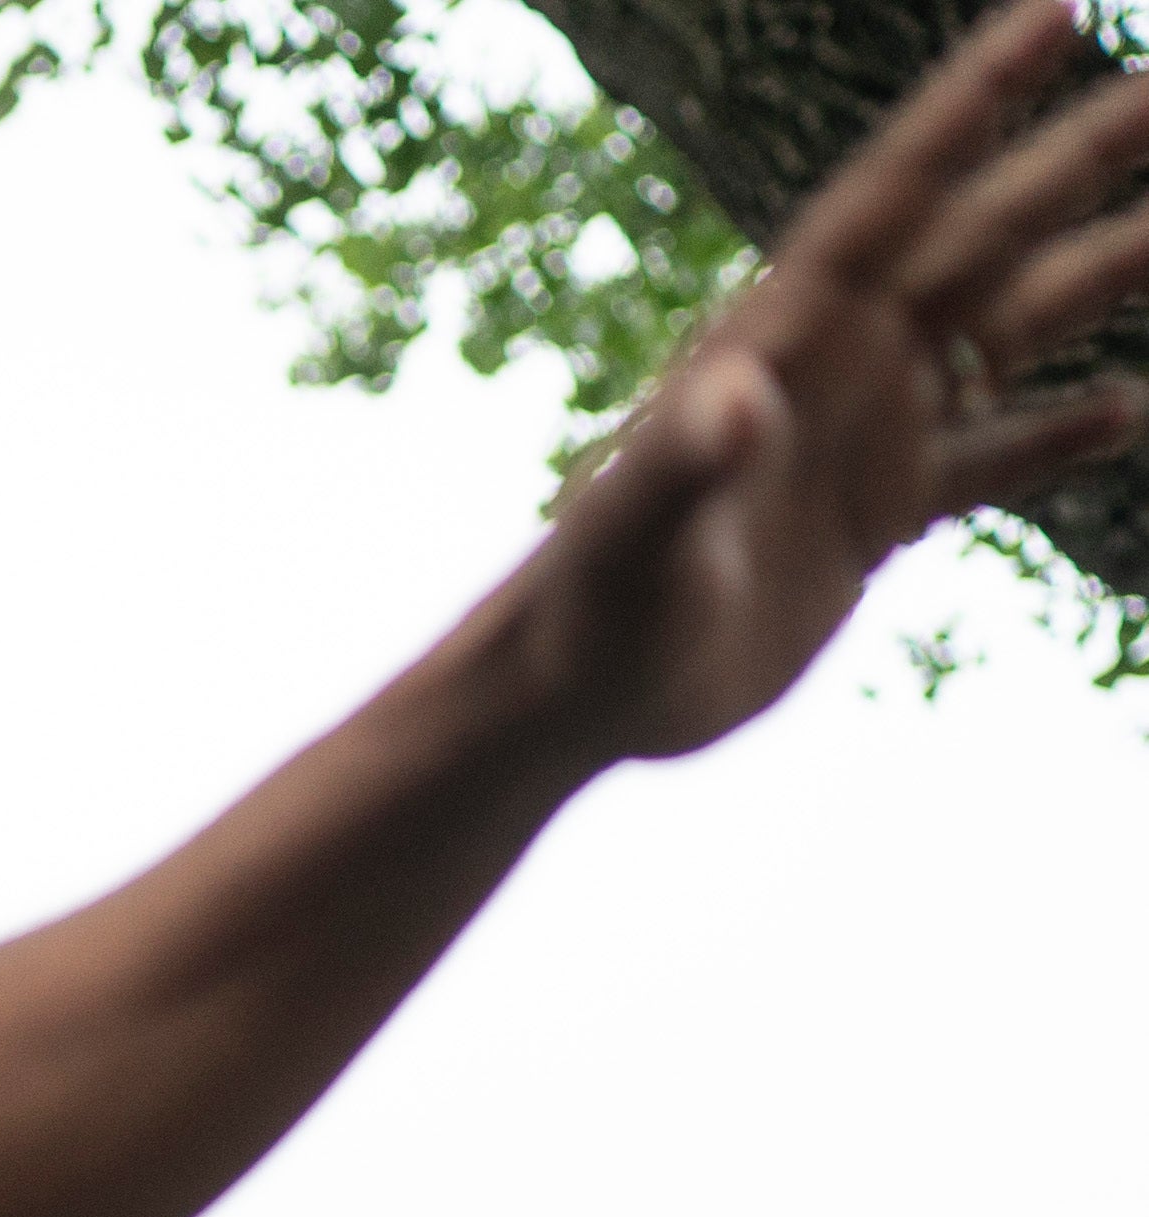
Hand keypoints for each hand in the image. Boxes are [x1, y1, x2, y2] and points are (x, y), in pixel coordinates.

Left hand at [501, 0, 1148, 770]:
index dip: (971, 104)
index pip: (896, 195)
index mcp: (784, 339)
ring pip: (1004, 333)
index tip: (1056, 14)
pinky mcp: (871, 516)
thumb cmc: (588, 610)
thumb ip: (683, 462)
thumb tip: (740, 398)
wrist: (574, 697)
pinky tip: (1127, 407)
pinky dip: (1055, 433)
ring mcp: (859, 437)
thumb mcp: (635, 537)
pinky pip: (986, 458)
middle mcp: (834, 368)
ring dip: (1096, 278)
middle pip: (978, 237)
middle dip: (1075, 158)